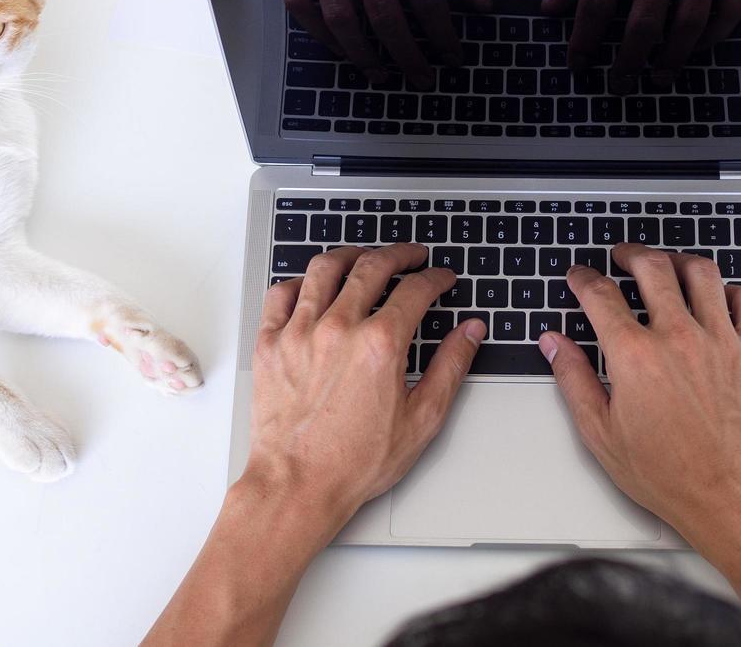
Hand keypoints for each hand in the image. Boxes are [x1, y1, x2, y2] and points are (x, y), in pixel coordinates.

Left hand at [244, 243, 484, 521]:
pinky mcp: (270, 344)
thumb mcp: (421, 419)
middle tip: (411, 255)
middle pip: (372, 267)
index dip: (435, 278)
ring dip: (351, 254)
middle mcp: (339, 328)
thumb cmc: (354, 462)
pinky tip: (313, 285)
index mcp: (380, 345)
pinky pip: (282, 293)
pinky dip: (300, 281)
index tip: (441, 278)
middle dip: (399, 254)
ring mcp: (300, 332)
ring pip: (325, 269)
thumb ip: (450, 367)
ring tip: (364, 256)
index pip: (415, 290)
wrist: (298, 485)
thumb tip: (470, 332)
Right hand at [283, 0, 491, 90]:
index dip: (443, 36)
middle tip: (423, 79)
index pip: (427, 2)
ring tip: (381, 76)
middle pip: (387, 19)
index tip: (453, 58)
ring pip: (343, 21)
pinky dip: (320, 34)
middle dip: (408, 56)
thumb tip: (483, 6)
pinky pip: (302, 6)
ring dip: (364, 56)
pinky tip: (341, 51)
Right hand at [537, 246, 740, 645]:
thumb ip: (573, 379)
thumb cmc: (664, 471)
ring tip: (666, 265)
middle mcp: (678, 337)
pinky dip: (730, 289)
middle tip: (622, 257)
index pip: (601, 295)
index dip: (583, 279)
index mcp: (634, 355)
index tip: (579, 277)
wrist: (724, 493)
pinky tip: (716, 296)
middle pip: (652, 268)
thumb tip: (553, 344)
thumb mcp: (600, 432)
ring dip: (678, 261)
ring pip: (700, 273)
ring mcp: (719, 340)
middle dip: (631, 254)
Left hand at [540, 0, 740, 92]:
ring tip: (657, 78)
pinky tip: (697, 49)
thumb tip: (550, 9)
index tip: (578, 64)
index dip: (584, 39)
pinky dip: (714, 35)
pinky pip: (729, 9)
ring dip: (671, 58)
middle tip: (618, 84)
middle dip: (627, 61)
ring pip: (688, 24)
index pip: (597, 1)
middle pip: (644, 24)